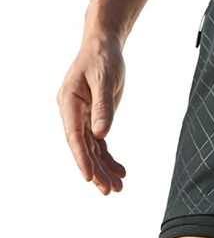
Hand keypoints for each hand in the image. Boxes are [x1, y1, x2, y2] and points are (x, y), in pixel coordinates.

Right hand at [57, 33, 126, 194]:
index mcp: (69, 103)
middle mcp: (73, 113)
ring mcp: (83, 117)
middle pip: (83, 147)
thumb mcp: (105, 80)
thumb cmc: (103, 59)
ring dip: (104, 168)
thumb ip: (103, 108)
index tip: (88, 177)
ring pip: (92, 148)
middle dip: (96, 170)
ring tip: (117, 187)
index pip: (74, 136)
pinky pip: (100, 142)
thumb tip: (100, 135)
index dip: (81, 158)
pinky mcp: (95, 118)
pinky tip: (120, 171)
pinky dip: (109, 157)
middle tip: (108, 190)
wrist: (104, 47)